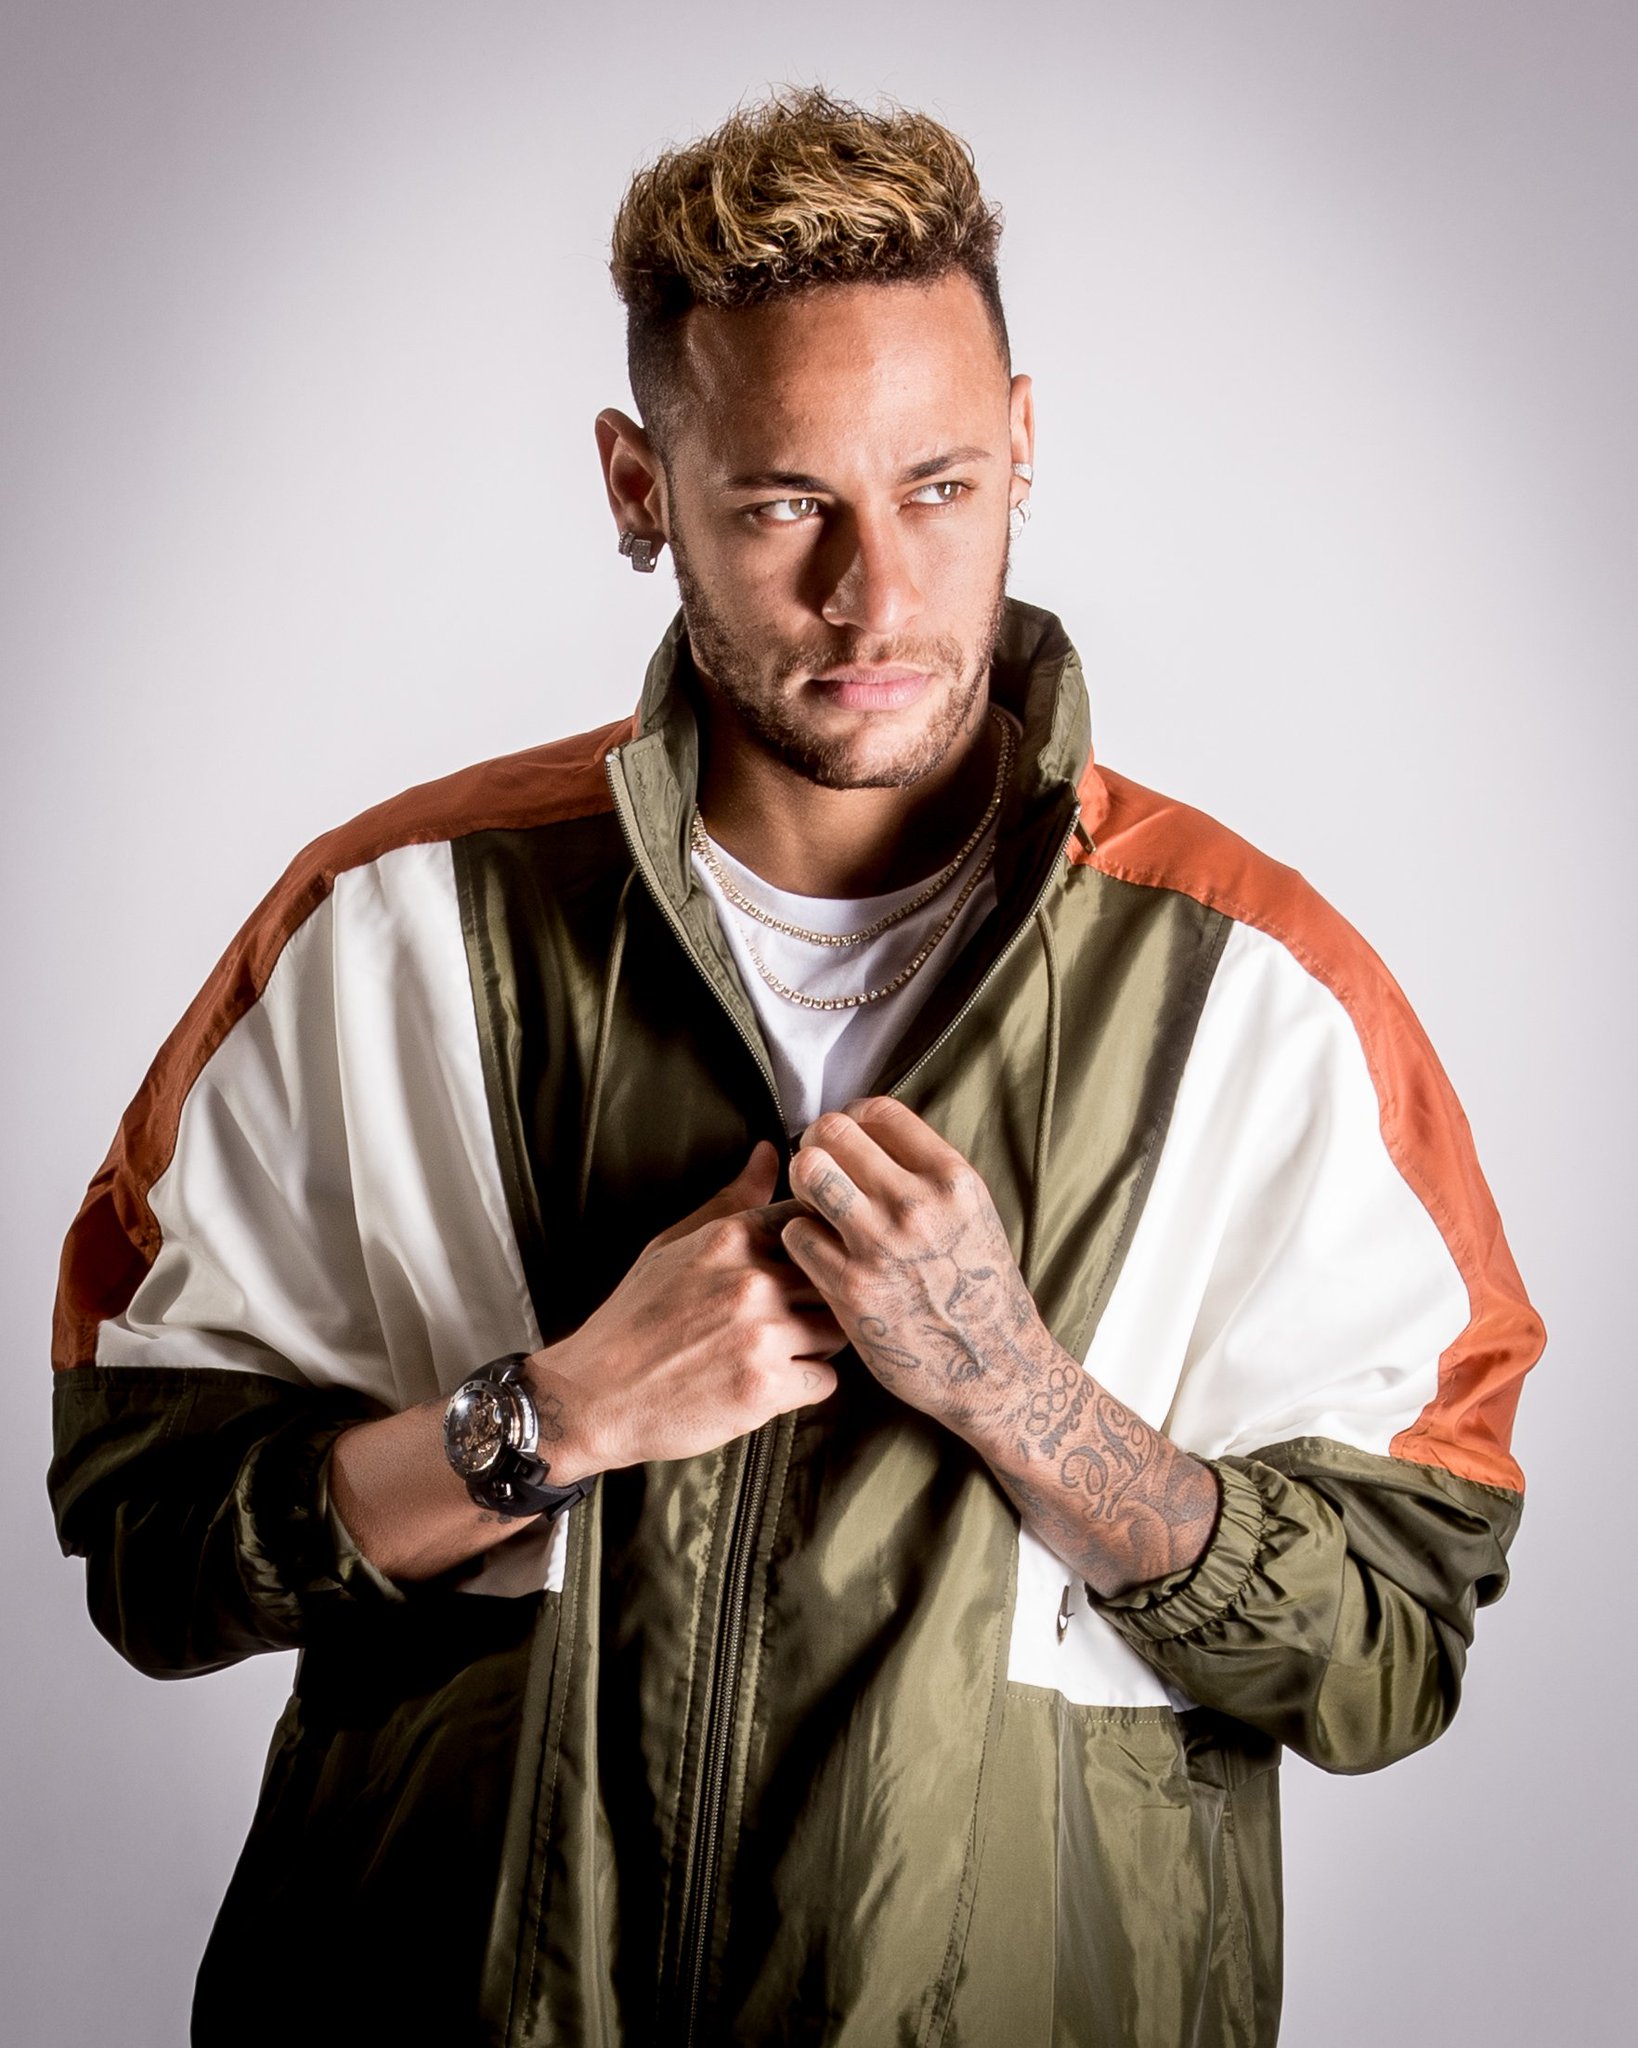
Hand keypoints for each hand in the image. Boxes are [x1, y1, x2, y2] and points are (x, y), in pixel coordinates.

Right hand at [528, 1141, 844, 1477]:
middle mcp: (752, 1280)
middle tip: (793, 1316)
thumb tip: (771, 1153)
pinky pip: (827, 1379)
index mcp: (731, 1238)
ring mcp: (762, 1334)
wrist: (594, 1396)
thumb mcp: (672, 1246)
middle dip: (823, 1296)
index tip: (802, 1267)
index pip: (812, 1223)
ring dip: (820, 1342)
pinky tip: (771, 1383)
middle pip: (835, 1276)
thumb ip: (731, 1200)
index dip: (816, 1248)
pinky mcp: (767, 1387)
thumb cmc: (633, 1321)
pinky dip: (806, 1385)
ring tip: (782, 1350)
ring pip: (839, 1328)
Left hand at [780, 1098, 1054, 1438]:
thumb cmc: (981, 1289)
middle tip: (820, 1168)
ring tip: (815, 1205)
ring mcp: (880, 1246)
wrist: (993, 1368)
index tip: (849, 1141)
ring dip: (803, 1184)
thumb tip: (868, 1131)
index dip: (852, 1119)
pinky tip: (818, 1253)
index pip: (877, 1110)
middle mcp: (916, 1205)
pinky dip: (800, 1238)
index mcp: (951, 1179)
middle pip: (832, 1131)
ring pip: (808, 1173)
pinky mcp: (850, 1289)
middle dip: (818, 1144)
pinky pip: (796, 1233)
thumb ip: (924, 1172)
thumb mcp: (973, 1213)